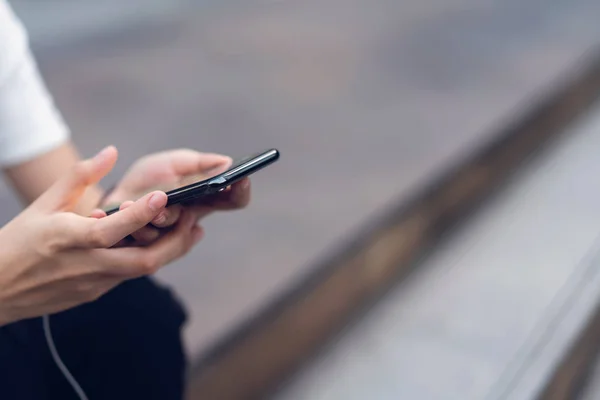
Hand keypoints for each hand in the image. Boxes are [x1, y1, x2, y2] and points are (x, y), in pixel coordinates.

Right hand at [0, 147, 200, 324]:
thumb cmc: (18, 242)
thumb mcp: (43, 203)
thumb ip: (79, 176)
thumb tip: (111, 152)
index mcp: (66, 239)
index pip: (110, 230)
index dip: (138, 214)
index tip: (162, 195)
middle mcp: (83, 265)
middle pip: (142, 261)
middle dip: (175, 242)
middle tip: (193, 220)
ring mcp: (91, 283)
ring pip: (141, 271)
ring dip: (170, 251)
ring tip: (190, 230)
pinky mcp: (94, 294)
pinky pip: (129, 276)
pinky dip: (149, 258)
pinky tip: (162, 243)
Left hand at [101, 149, 250, 244]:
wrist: (113, 196)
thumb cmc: (149, 180)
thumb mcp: (174, 164)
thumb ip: (198, 163)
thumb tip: (227, 162)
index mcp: (206, 199)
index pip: (234, 200)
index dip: (241, 191)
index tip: (241, 179)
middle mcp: (193, 217)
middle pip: (201, 220)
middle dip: (198, 205)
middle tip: (186, 195)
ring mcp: (172, 232)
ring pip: (172, 227)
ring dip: (158, 213)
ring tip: (142, 201)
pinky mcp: (149, 241)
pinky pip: (146, 235)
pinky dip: (132, 216)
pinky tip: (123, 204)